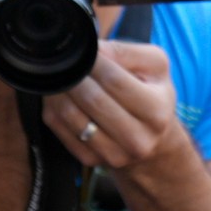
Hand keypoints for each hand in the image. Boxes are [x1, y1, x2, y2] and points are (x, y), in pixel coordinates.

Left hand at [41, 42, 188, 173]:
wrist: (152, 139)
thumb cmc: (152, 95)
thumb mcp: (155, 66)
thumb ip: (127, 51)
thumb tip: (94, 50)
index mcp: (156, 113)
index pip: (115, 81)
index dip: (94, 62)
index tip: (85, 51)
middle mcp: (137, 140)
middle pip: (93, 100)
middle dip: (75, 75)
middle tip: (68, 61)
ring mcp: (113, 154)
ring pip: (72, 116)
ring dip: (60, 90)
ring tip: (60, 75)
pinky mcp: (91, 160)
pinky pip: (60, 129)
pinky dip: (54, 107)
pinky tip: (59, 94)